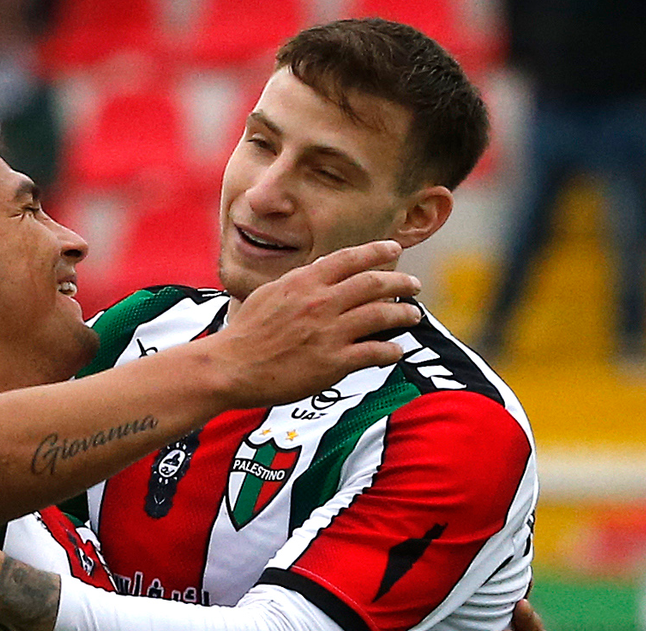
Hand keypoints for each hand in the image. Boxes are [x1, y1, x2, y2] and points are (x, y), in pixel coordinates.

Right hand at [212, 240, 421, 407]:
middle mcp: (321, 302)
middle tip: (414, 286)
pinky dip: (390, 350)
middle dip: (401, 282)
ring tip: (413, 316)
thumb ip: (298, 282)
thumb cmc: (245, 333)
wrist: (231, 366)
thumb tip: (319, 273)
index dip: (377, 251)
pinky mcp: (333, 362)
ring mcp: (329, 332)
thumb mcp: (270, 294)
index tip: (394, 248)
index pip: (350, 258)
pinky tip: (396, 351)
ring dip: (403, 314)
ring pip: (382, 315)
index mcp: (305, 282)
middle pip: (375, 284)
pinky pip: (374, 352)